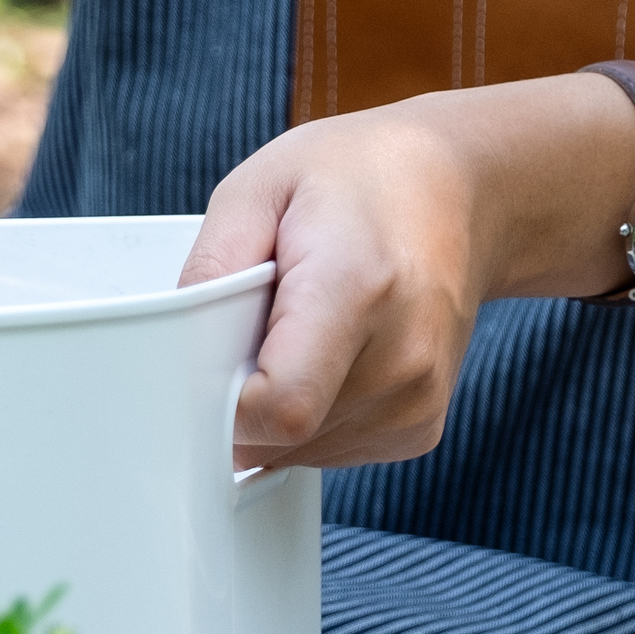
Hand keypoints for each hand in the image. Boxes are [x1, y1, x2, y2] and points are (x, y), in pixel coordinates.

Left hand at [183, 89, 623, 468]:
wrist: (458, 189)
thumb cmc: (357, 179)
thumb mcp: (261, 187)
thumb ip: (211, 266)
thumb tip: (176, 350)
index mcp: (357, 288)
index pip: (279, 409)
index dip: (226, 402)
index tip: (217, 359)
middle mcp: (402, 356)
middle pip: (285, 438)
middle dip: (246, 399)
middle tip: (260, 327)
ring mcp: (419, 398)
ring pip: (304, 454)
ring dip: (279, 410)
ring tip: (302, 332)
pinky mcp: (421, 425)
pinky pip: (334, 452)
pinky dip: (313, 416)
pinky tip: (330, 356)